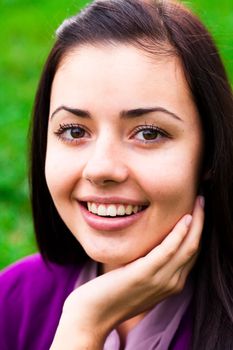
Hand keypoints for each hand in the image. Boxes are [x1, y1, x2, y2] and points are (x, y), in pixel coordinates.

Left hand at [50, 196, 203, 348]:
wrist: (93, 314)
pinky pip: (168, 251)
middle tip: (201, 200)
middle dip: (201, 222)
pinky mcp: (144, 275)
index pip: (192, 253)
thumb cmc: (113, 293)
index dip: (197, 230)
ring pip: (188, 247)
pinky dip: (179, 234)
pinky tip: (184, 218)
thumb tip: (152, 244)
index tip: (197, 210)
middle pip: (194, 248)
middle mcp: (172, 284)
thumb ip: (151, 265)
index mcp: (171, 283)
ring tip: (198, 202)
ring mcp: (160, 281)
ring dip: (196, 222)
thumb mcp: (139, 279)